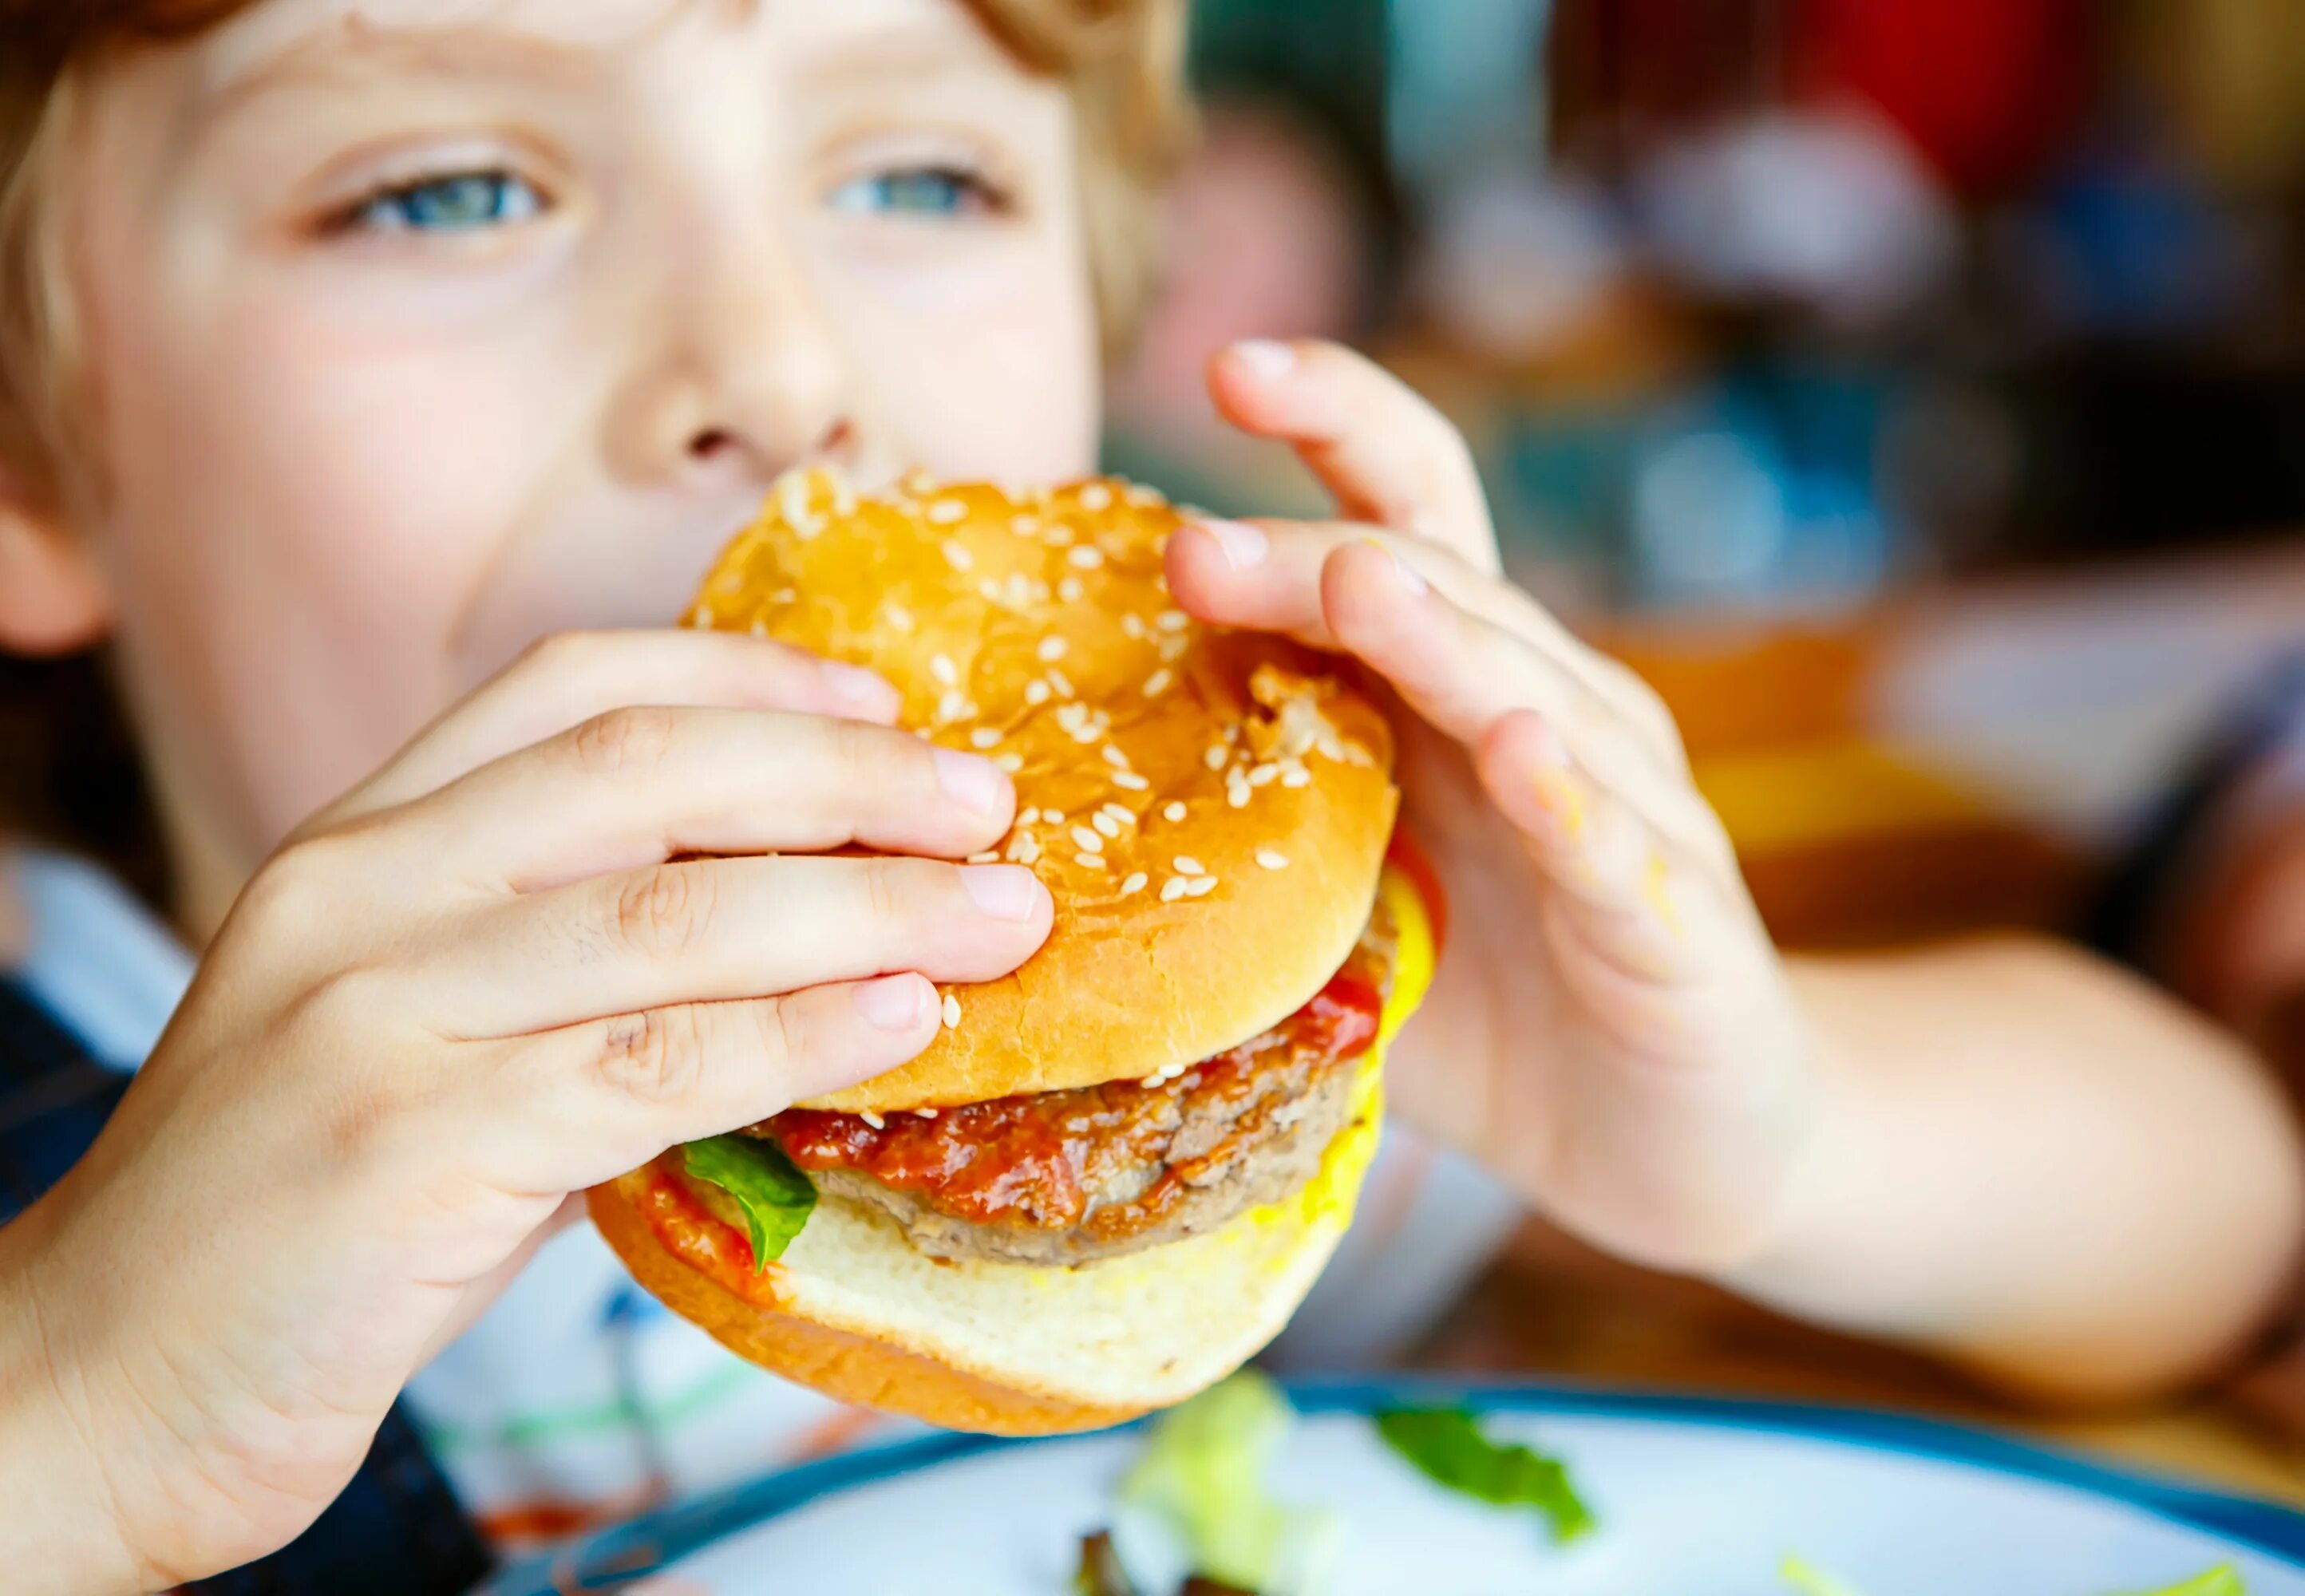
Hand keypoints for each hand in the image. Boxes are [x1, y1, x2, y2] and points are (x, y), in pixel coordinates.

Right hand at [0, 630, 1051, 1592]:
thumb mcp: (417, 1042)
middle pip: (647, 772)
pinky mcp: (401, 1147)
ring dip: (867, 905)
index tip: (885, 707)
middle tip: (992, 808)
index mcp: (360, 844)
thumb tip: (800, 949)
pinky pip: (648, 1066)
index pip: (570, 687)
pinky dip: (796, 1035)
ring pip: (670, 916)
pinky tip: (902, 1022)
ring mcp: (373, 1013)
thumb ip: (566, 978)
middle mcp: (360, 895)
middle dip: (845, 778)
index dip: (748, 676)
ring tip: (1005, 917)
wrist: (93, 1383)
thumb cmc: (290, 1218)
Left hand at [1165, 340, 1811, 1274]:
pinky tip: (1517, 753)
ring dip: (1439, 638)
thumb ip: (1249, 839)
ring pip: (1531, 692)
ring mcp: (1624, 811)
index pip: (1403, 519)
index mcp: (1460, 694)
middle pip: (1438, 591)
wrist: (1676, 1144)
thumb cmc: (1494, 1007)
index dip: (1335, 425)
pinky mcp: (1675, 923)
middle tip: (1192, 547)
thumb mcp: (1346, 909)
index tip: (1223, 366)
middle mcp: (1551, 717)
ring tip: (1353, 586)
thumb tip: (1049, 809)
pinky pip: (1615, 849)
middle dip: (1313, 557)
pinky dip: (1570, 799)